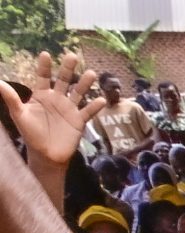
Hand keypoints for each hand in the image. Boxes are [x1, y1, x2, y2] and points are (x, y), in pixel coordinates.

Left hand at [0, 53, 106, 180]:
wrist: (46, 155)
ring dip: (85, 84)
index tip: (46, 54)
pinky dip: (95, 107)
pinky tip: (101, 101)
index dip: (45, 66)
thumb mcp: (19, 115)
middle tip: (72, 56)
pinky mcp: (79, 121)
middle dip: (68, 68)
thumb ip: (12, 98)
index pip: (43, 76)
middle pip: (64, 80)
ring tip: (92, 74)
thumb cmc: (31, 134)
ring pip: (78, 93)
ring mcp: (69, 109)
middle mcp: (57, 98)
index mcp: (42, 95)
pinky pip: (88, 112)